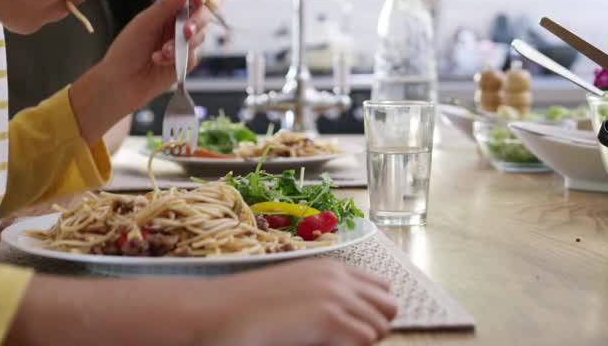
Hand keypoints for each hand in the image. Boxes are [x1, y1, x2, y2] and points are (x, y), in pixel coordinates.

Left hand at [69, 0, 209, 140]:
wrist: (122, 81)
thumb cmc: (127, 50)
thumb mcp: (144, 23)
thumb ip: (166, 6)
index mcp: (167, 11)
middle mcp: (178, 25)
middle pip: (202, 14)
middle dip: (196, 22)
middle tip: (186, 31)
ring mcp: (184, 44)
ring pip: (201, 36)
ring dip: (182, 43)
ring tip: (162, 52)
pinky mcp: (187, 62)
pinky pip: (194, 55)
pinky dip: (178, 57)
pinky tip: (160, 60)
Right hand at [194, 260, 396, 345]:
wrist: (218, 311)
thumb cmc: (248, 306)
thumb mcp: (295, 289)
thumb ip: (323, 295)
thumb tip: (346, 315)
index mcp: (332, 268)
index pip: (381, 288)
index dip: (373, 312)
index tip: (355, 329)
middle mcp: (339, 277)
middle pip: (389, 306)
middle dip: (375, 327)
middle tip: (346, 341)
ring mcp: (336, 296)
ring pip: (380, 326)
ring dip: (362, 341)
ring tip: (333, 344)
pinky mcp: (329, 318)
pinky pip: (364, 340)